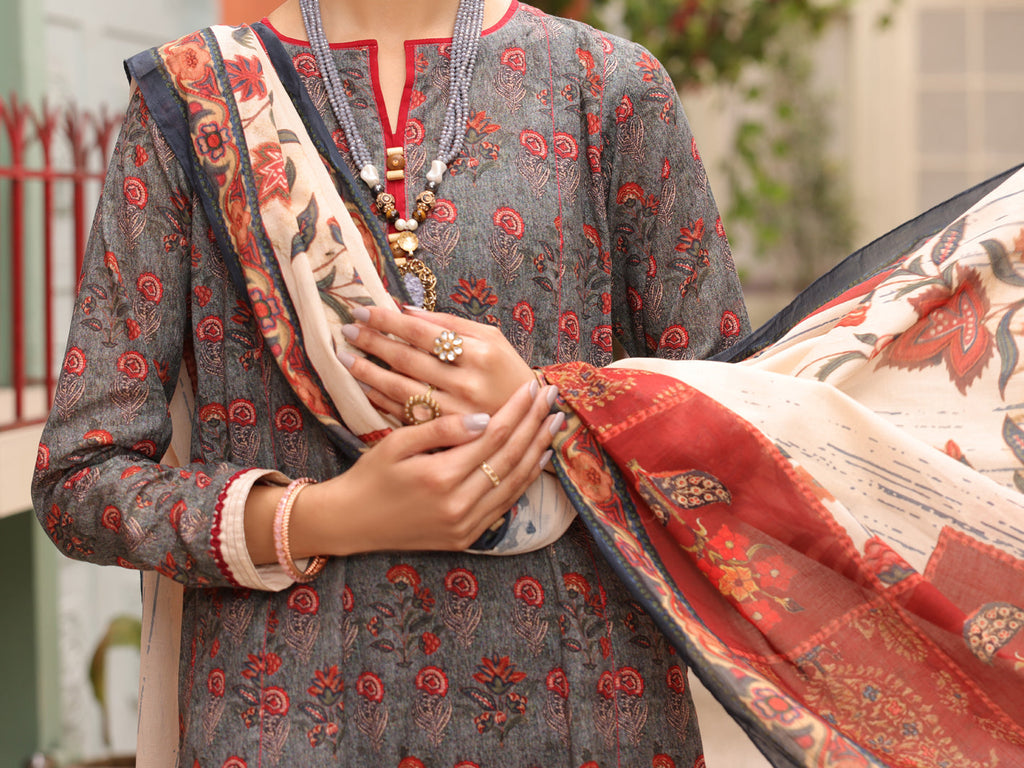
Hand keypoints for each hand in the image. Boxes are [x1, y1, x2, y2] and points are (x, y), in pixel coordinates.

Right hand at [286, 379, 562, 556]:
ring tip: (554, 423)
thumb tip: (484, 418)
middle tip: (553, 398)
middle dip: (535, 424)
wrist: (351, 523)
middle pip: (511, 457)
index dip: (517, 409)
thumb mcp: (397, 443)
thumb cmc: (370, 476)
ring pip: (515, 483)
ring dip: (538, 450)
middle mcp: (459, 504)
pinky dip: (525, 480)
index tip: (532, 387)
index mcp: (440, 477)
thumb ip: (441, 430)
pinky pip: (505, 505)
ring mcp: (465, 525)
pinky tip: (537, 459)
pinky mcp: (467, 537)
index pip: (494, 436)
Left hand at [338, 305, 536, 417]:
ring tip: (345, 358)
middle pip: (408, 359)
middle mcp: (467, 383)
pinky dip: (382, 400)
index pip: (423, 332)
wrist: (532, 419)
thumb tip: (406, 310)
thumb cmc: (508, 371)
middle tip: (347, 329)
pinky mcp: (447, 434)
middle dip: (373, 342)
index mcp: (480, 353)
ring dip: (369, 372)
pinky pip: (406, 414)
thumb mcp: (492, 339)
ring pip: (401, 389)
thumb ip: (452, 323)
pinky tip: (364, 388)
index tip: (362, 310)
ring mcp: (455, 412)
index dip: (389, 320)